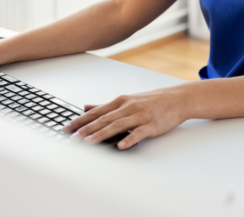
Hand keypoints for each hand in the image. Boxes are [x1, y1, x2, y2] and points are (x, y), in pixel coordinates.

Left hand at [62, 85, 189, 149]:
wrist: (177, 99)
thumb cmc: (151, 101)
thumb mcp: (127, 100)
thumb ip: (105, 105)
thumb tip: (86, 107)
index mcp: (120, 101)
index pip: (95, 112)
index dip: (80, 121)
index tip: (66, 129)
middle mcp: (128, 107)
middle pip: (104, 119)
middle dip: (86, 129)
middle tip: (72, 139)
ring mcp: (140, 116)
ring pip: (117, 125)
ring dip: (102, 135)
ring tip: (89, 143)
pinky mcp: (152, 125)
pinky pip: (139, 133)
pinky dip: (129, 139)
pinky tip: (120, 146)